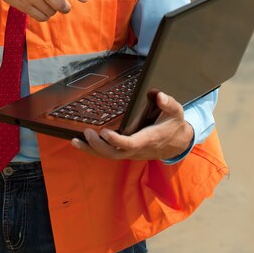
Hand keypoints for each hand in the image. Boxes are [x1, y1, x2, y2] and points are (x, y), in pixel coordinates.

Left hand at [71, 91, 193, 160]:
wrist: (178, 142)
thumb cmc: (173, 124)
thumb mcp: (176, 111)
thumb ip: (168, 103)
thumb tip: (159, 96)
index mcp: (149, 138)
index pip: (130, 143)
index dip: (117, 140)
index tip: (105, 132)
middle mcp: (138, 148)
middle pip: (115, 153)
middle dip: (99, 146)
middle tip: (87, 132)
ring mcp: (131, 152)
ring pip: (110, 156)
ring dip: (92, 150)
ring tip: (75, 140)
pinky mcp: (126, 152)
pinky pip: (109, 154)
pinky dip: (95, 150)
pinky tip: (81, 143)